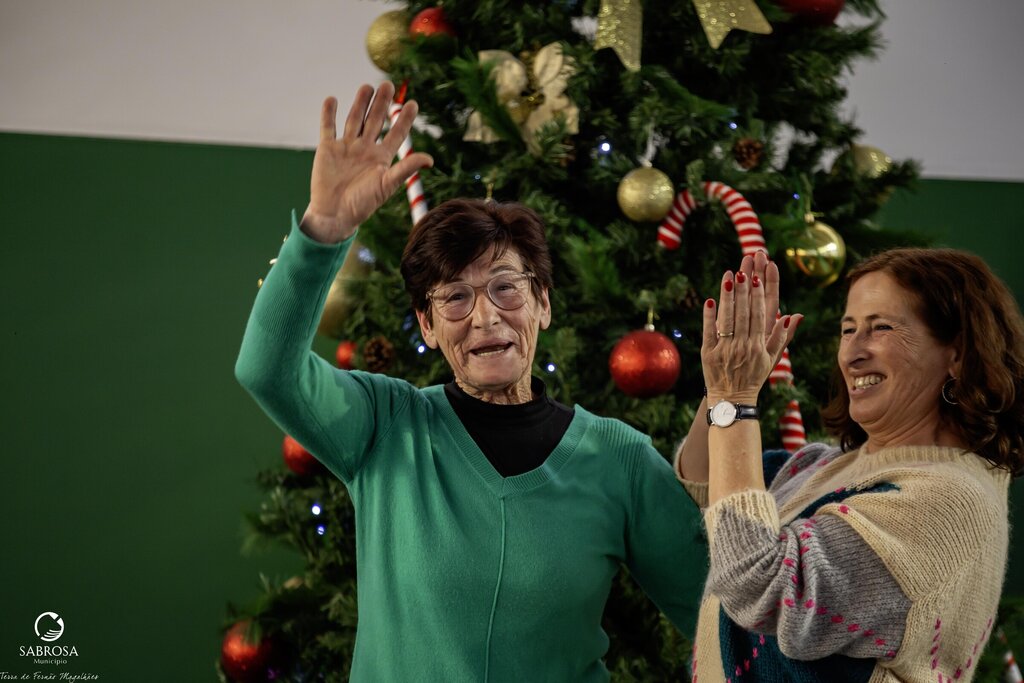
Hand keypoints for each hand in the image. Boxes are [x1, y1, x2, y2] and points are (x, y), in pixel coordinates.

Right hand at [302, 82, 433, 242]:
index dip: (404, 119)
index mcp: (381, 157)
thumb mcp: (387, 186)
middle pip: (375, 121)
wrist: (335, 215)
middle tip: (388, 84)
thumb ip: (406, 169)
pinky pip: (328, 127)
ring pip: (354, 119)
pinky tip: (332, 100)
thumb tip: (430, 159)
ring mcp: (346, 147)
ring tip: (367, 87)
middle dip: (381, 104)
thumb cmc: (363, 204)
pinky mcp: (327, 149)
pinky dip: (329, 114)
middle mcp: (365, 149)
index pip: (396, 133)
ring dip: (360, 104)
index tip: (413, 104)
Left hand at [701, 252, 801, 402]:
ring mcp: (724, 349)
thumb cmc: (754, 376)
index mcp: (759, 346)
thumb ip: (782, 337)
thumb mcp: (771, 359)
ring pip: (727, 319)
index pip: (760, 315)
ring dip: (728, 297)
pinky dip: (709, 316)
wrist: (731, 399)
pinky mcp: (708, 353)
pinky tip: (710, 299)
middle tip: (743, 270)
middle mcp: (743, 346)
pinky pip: (709, 331)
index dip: (758, 296)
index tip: (757, 278)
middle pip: (743, 313)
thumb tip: (795, 315)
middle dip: (744, 290)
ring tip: (728, 277)